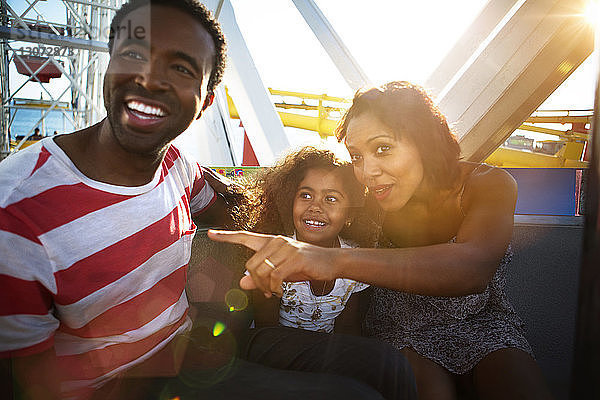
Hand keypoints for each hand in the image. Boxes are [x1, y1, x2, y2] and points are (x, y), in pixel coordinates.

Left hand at [207, 230, 336, 296]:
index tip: (211, 234)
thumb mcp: (280, 272)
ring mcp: (286, 248)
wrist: (331, 262)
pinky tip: (280, 291)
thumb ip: (260, 276)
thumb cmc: (305, 266)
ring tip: (273, 291)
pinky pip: (275, 277)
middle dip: (255, 282)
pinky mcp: (295, 258)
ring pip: (261, 271)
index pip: (245, 237)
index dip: (226, 237)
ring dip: (265, 287)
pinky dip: (275, 288)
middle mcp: (276, 241)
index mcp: (270, 242)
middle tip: (265, 291)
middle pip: (251, 264)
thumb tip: (242, 282)